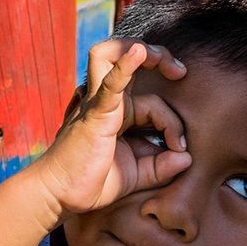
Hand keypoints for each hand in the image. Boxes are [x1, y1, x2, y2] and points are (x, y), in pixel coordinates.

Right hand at [32, 39, 190, 219]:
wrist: (59, 196)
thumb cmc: (92, 183)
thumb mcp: (136, 175)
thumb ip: (161, 167)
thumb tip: (187, 158)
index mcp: (118, 111)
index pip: (154, 101)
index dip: (174, 122)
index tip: (180, 148)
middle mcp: (106, 100)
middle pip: (127, 57)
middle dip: (157, 55)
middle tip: (180, 71)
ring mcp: (97, 103)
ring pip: (109, 54)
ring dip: (137, 48)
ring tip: (161, 60)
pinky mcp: (94, 114)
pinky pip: (109, 83)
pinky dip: (124, 65)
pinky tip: (139, 52)